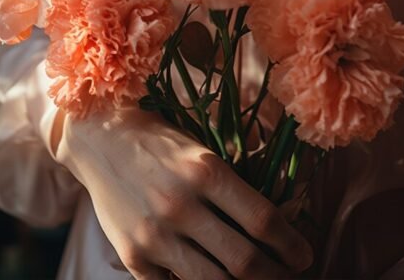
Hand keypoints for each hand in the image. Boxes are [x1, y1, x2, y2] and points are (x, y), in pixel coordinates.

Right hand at [56, 106, 312, 279]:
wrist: (99, 137)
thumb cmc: (160, 139)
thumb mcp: (201, 149)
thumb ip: (232, 185)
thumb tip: (274, 224)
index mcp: (206, 170)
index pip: (263, 221)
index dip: (291, 245)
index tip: (304, 255)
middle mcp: (181, 205)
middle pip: (244, 261)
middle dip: (275, 275)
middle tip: (288, 275)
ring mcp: (155, 235)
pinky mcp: (133, 256)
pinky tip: (211, 277)